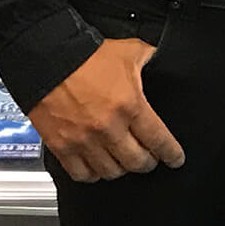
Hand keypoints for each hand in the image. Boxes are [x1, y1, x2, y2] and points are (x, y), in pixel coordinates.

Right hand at [29, 38, 184, 182]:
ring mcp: (84, 141)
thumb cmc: (87, 55)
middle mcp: (108, 128)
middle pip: (136, 162)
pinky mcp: (62, 147)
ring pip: (111, 172)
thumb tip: (163, 60)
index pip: (158, 140)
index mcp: (131, 106)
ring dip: (121, 169)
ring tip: (124, 161)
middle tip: (150, 159)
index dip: (171, 154)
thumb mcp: (130, 51)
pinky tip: (98, 167)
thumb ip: (150, 58)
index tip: (176, 159)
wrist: (48, 60)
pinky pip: (82, 174)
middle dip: (148, 163)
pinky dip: (93, 174)